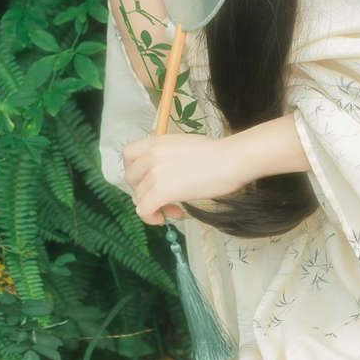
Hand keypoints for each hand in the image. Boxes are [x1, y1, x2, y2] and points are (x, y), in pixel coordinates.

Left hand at [122, 133, 251, 227]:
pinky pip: (143, 210)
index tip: (148, 179)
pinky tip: (167, 217)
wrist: (231, 159)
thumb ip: (168, 157)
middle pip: (131, 179)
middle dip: (143, 191)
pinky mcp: (160, 192)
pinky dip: (151, 217)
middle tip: (163, 198)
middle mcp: (151, 155)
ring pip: (138, 197)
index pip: (128, 154)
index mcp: (157, 141)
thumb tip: (165, 175)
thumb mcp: (185, 146)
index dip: (135, 170)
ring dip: (153, 206)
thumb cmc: (218, 153)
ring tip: (174, 210)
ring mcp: (154, 173)